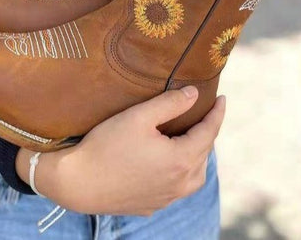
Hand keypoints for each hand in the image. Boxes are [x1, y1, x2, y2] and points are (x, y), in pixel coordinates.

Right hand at [16, 86, 225, 215]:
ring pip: (194, 176)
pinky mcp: (151, 205)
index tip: (222, 99)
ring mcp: (166, 198)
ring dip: (197, 155)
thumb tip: (195, 94)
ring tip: (191, 138)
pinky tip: (168, 163)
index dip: (217, 113)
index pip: (209, 132)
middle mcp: (179, 184)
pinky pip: (176, 188)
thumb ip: (170, 103)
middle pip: (204, 155)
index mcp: (181, 160)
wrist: (77, 183)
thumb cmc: (106, 145)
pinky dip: (180, 172)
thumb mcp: (139, 117)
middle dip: (208, 132)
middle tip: (205, 114)